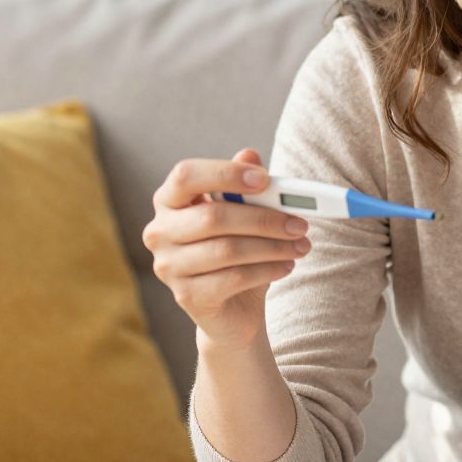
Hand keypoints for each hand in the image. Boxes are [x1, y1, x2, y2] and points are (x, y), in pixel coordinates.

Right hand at [143, 147, 311, 348]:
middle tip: (300, 222)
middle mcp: (159, 231)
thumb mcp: (244, 214)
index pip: (186, 175)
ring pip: (227, 250)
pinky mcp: (187, 296)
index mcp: (169, 200)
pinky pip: (234, 278)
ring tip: (301, 246)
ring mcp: (168, 266)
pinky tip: (286, 266)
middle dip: (264, 218)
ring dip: (273, 246)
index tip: (264, 179)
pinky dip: (268, 270)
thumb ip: (245, 186)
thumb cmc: (236, 249)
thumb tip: (250, 155)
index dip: (225, 173)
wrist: (232, 307)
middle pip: (213, 216)